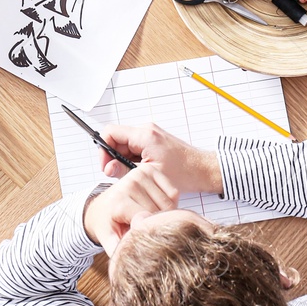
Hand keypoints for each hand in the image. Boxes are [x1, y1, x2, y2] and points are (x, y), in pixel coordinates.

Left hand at [83, 164, 179, 254]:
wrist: (102, 207)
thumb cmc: (108, 224)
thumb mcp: (109, 241)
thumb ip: (119, 251)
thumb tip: (129, 264)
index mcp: (120, 202)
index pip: (149, 220)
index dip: (152, 231)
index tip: (147, 237)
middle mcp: (130, 184)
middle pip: (160, 211)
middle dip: (159, 223)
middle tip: (150, 228)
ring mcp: (140, 174)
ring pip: (170, 202)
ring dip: (167, 214)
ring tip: (152, 219)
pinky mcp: (151, 169)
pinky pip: (174, 192)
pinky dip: (172, 203)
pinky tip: (159, 208)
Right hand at [97, 123, 221, 192]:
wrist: (203, 170)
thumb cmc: (184, 172)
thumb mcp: (149, 174)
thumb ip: (124, 170)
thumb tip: (108, 168)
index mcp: (144, 135)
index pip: (111, 132)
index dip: (104, 149)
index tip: (106, 165)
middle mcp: (146, 131)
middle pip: (117, 140)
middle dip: (113, 158)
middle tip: (118, 174)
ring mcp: (150, 135)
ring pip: (124, 146)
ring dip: (124, 161)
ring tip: (133, 175)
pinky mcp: (153, 142)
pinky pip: (134, 149)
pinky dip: (132, 161)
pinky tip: (140, 173)